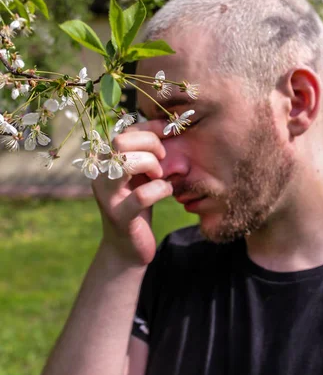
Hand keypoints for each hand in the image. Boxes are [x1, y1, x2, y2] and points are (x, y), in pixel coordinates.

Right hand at [92, 120, 171, 266]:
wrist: (127, 248)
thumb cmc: (139, 205)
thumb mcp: (142, 175)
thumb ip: (148, 153)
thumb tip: (169, 126)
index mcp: (105, 161)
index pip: (126, 132)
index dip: (151, 129)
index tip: (170, 134)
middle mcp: (101, 175)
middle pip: (120, 142)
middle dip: (150, 145)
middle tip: (163, 159)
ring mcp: (108, 196)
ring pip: (125, 163)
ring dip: (151, 164)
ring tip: (160, 176)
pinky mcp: (120, 217)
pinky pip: (142, 196)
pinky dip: (161, 189)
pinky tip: (167, 191)